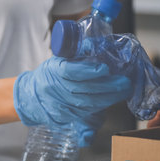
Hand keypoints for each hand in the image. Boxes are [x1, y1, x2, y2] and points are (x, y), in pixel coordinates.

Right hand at [14, 56, 131, 145]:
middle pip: (84, 89)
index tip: (105, 68)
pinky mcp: (67, 116)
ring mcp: (61, 104)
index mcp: (53, 70)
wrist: (33, 96)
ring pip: (88, 103)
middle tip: (125, 82)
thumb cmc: (52, 74)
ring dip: (110, 97)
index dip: (88, 70)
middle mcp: (55, 89)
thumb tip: (98, 44)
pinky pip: (87, 111)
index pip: (70, 71)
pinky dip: (103, 105)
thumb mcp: (60, 59)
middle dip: (108, 86)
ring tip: (125, 90)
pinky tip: (114, 98)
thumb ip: (78, 53)